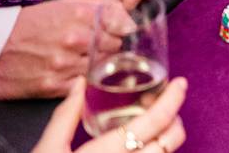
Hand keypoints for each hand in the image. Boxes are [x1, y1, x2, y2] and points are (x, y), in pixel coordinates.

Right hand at [0, 0, 129, 99]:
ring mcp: (64, 63)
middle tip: (99, 48)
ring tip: (84, 60)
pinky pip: (84, 85)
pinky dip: (84, 81)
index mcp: (79, 14)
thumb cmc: (30, 24)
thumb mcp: (64, 5)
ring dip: (99, 65)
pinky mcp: (54, 85)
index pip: (121, 25)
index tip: (118, 33)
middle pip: (115, 47)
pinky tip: (75, 74)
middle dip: (111, 47)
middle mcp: (74, 38)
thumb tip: (127, 18)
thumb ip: (98, 8)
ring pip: (102, 67)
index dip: (121, 30)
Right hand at [34, 76, 187, 152]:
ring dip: (166, 140)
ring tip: (152, 130)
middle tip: (162, 108)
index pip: (154, 122)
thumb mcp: (48, 150)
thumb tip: (81, 83)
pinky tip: (139, 150)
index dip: (173, 99)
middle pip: (171, 141)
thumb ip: (65, 116)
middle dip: (175, 120)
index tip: (180, 84)